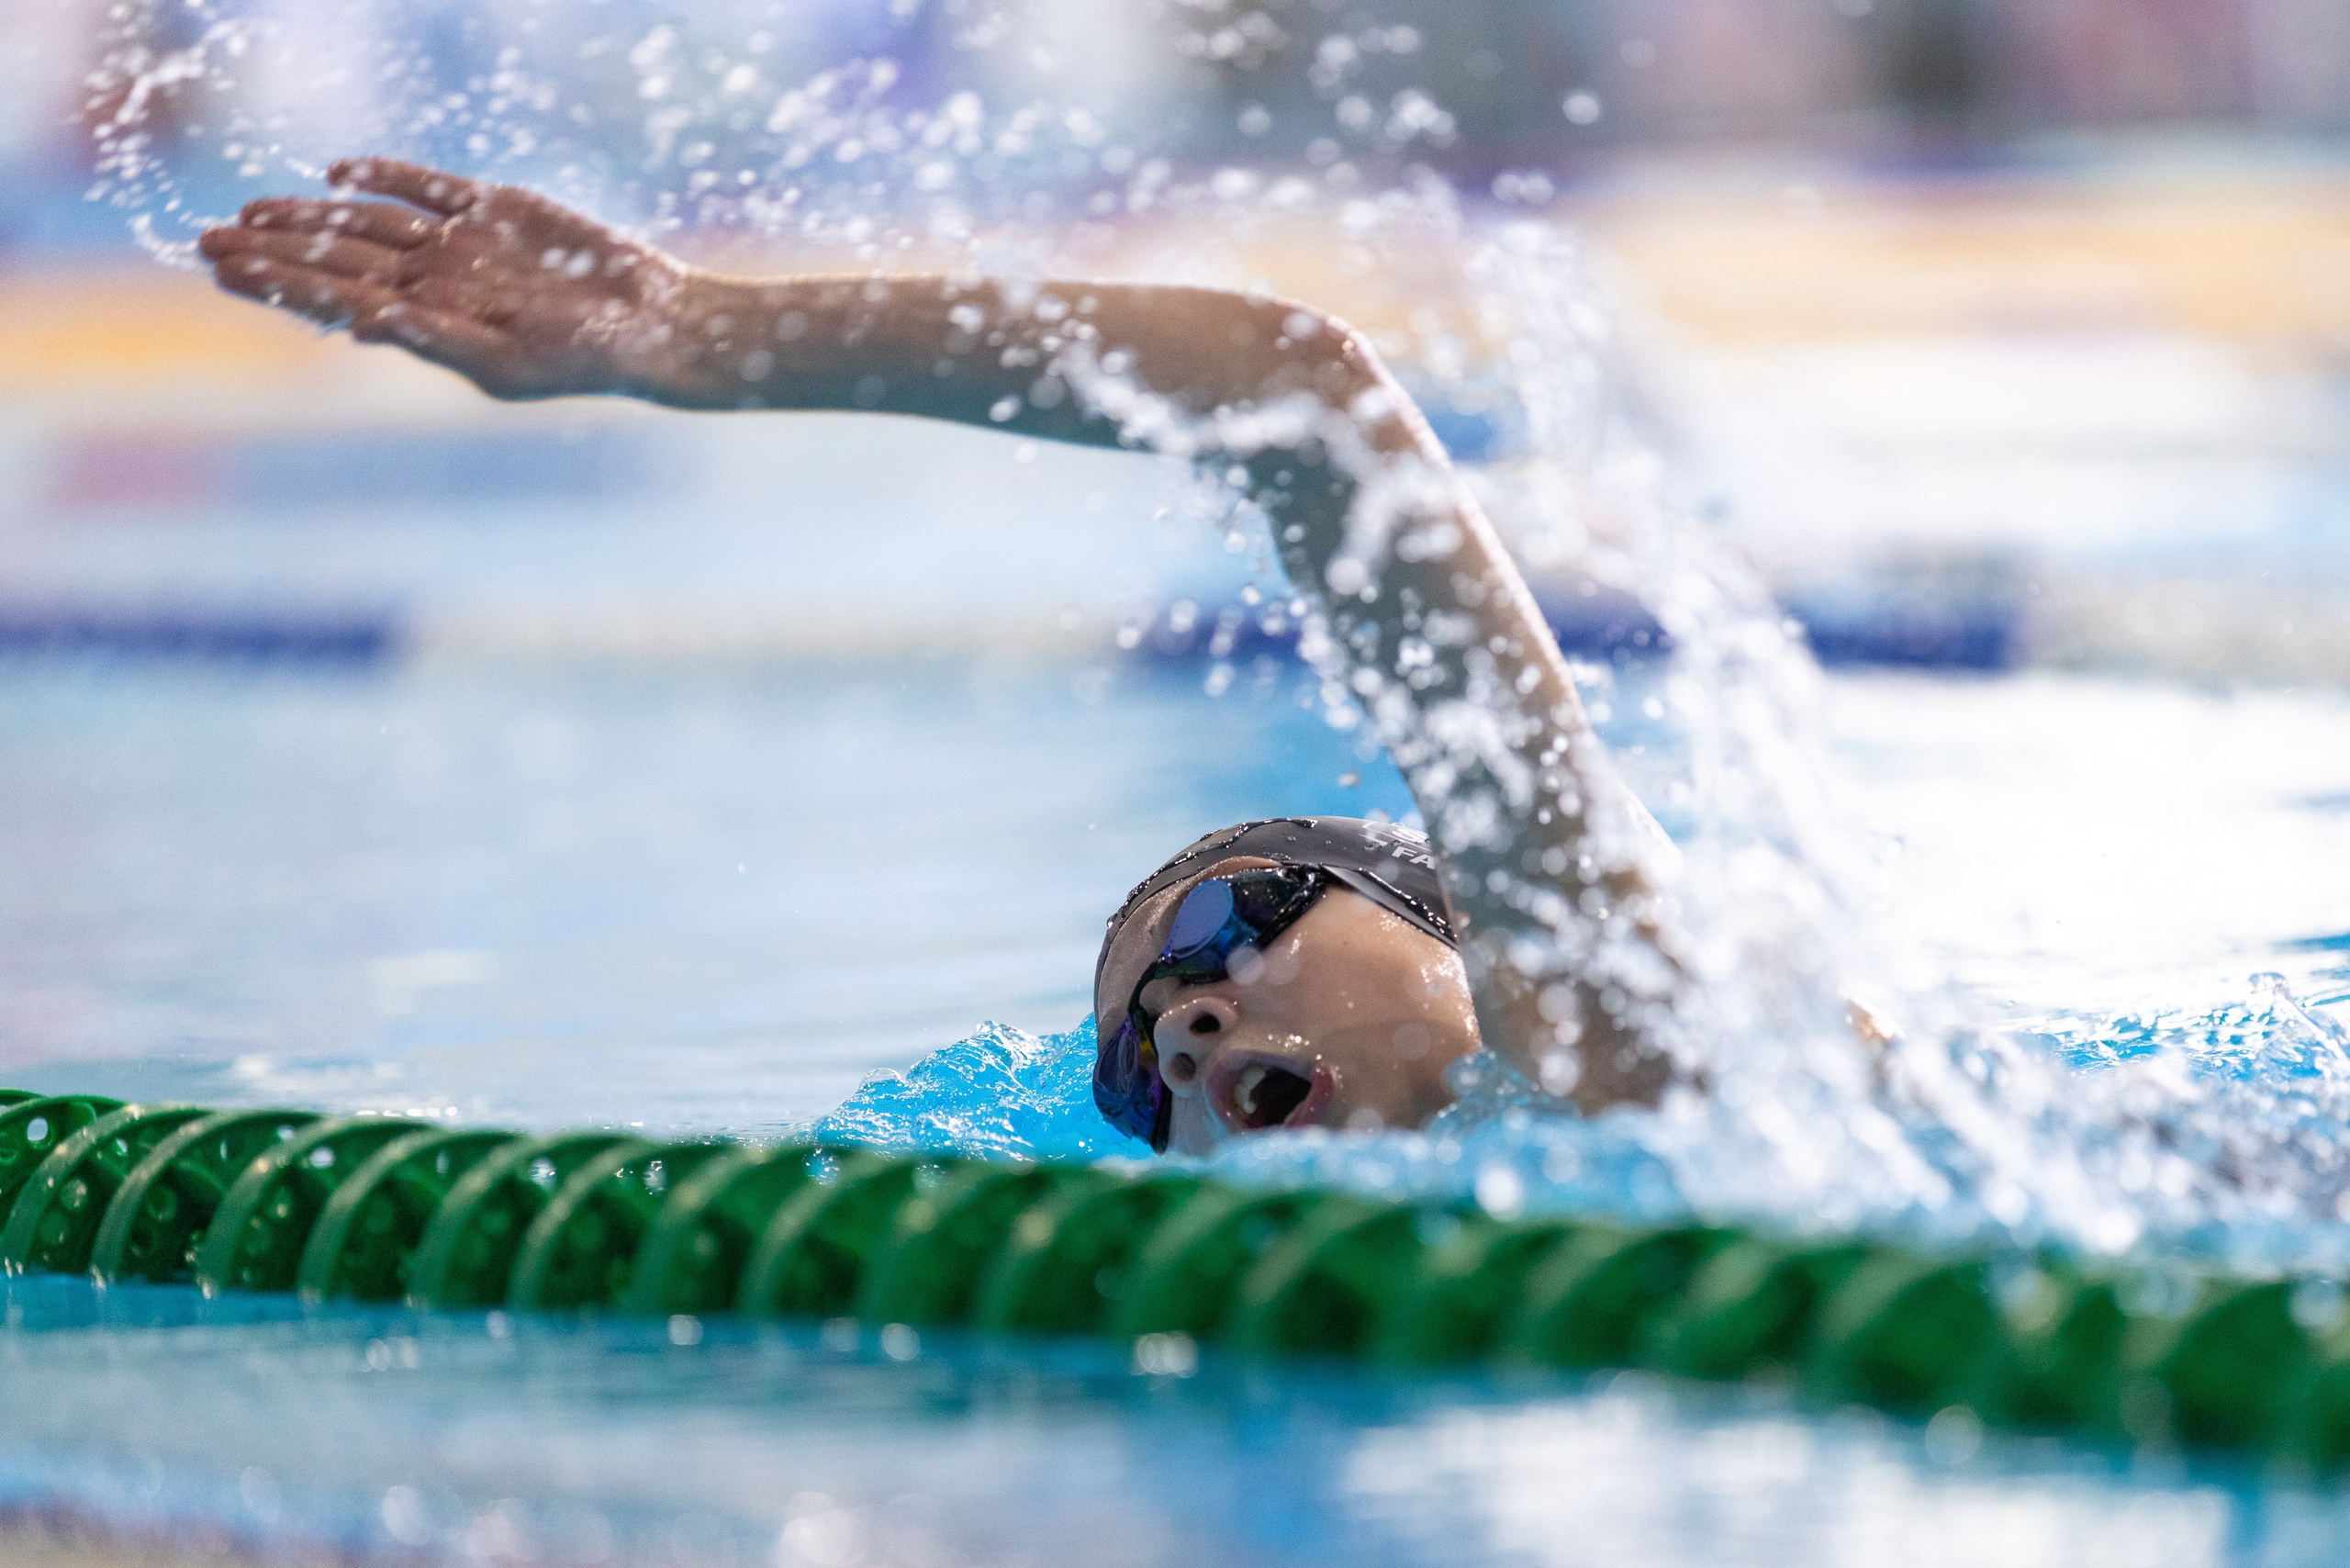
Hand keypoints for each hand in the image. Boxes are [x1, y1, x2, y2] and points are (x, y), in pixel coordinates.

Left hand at [197, 158, 698, 400]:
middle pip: (336, 257)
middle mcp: (433, 280)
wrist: (650, 323)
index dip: (276, 283)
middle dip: (270, 250)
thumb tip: (360, 321)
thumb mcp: (506, 362)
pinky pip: (425, 187)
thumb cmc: (585, 359)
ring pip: (366, 222)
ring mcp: (460, 243)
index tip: (220, 272)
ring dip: (307, 217)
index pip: (334, 298)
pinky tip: (337, 173)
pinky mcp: (494, 209)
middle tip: (202, 242)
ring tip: (247, 213)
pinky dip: (382, 177)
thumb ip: (432, 337)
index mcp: (426, 321)